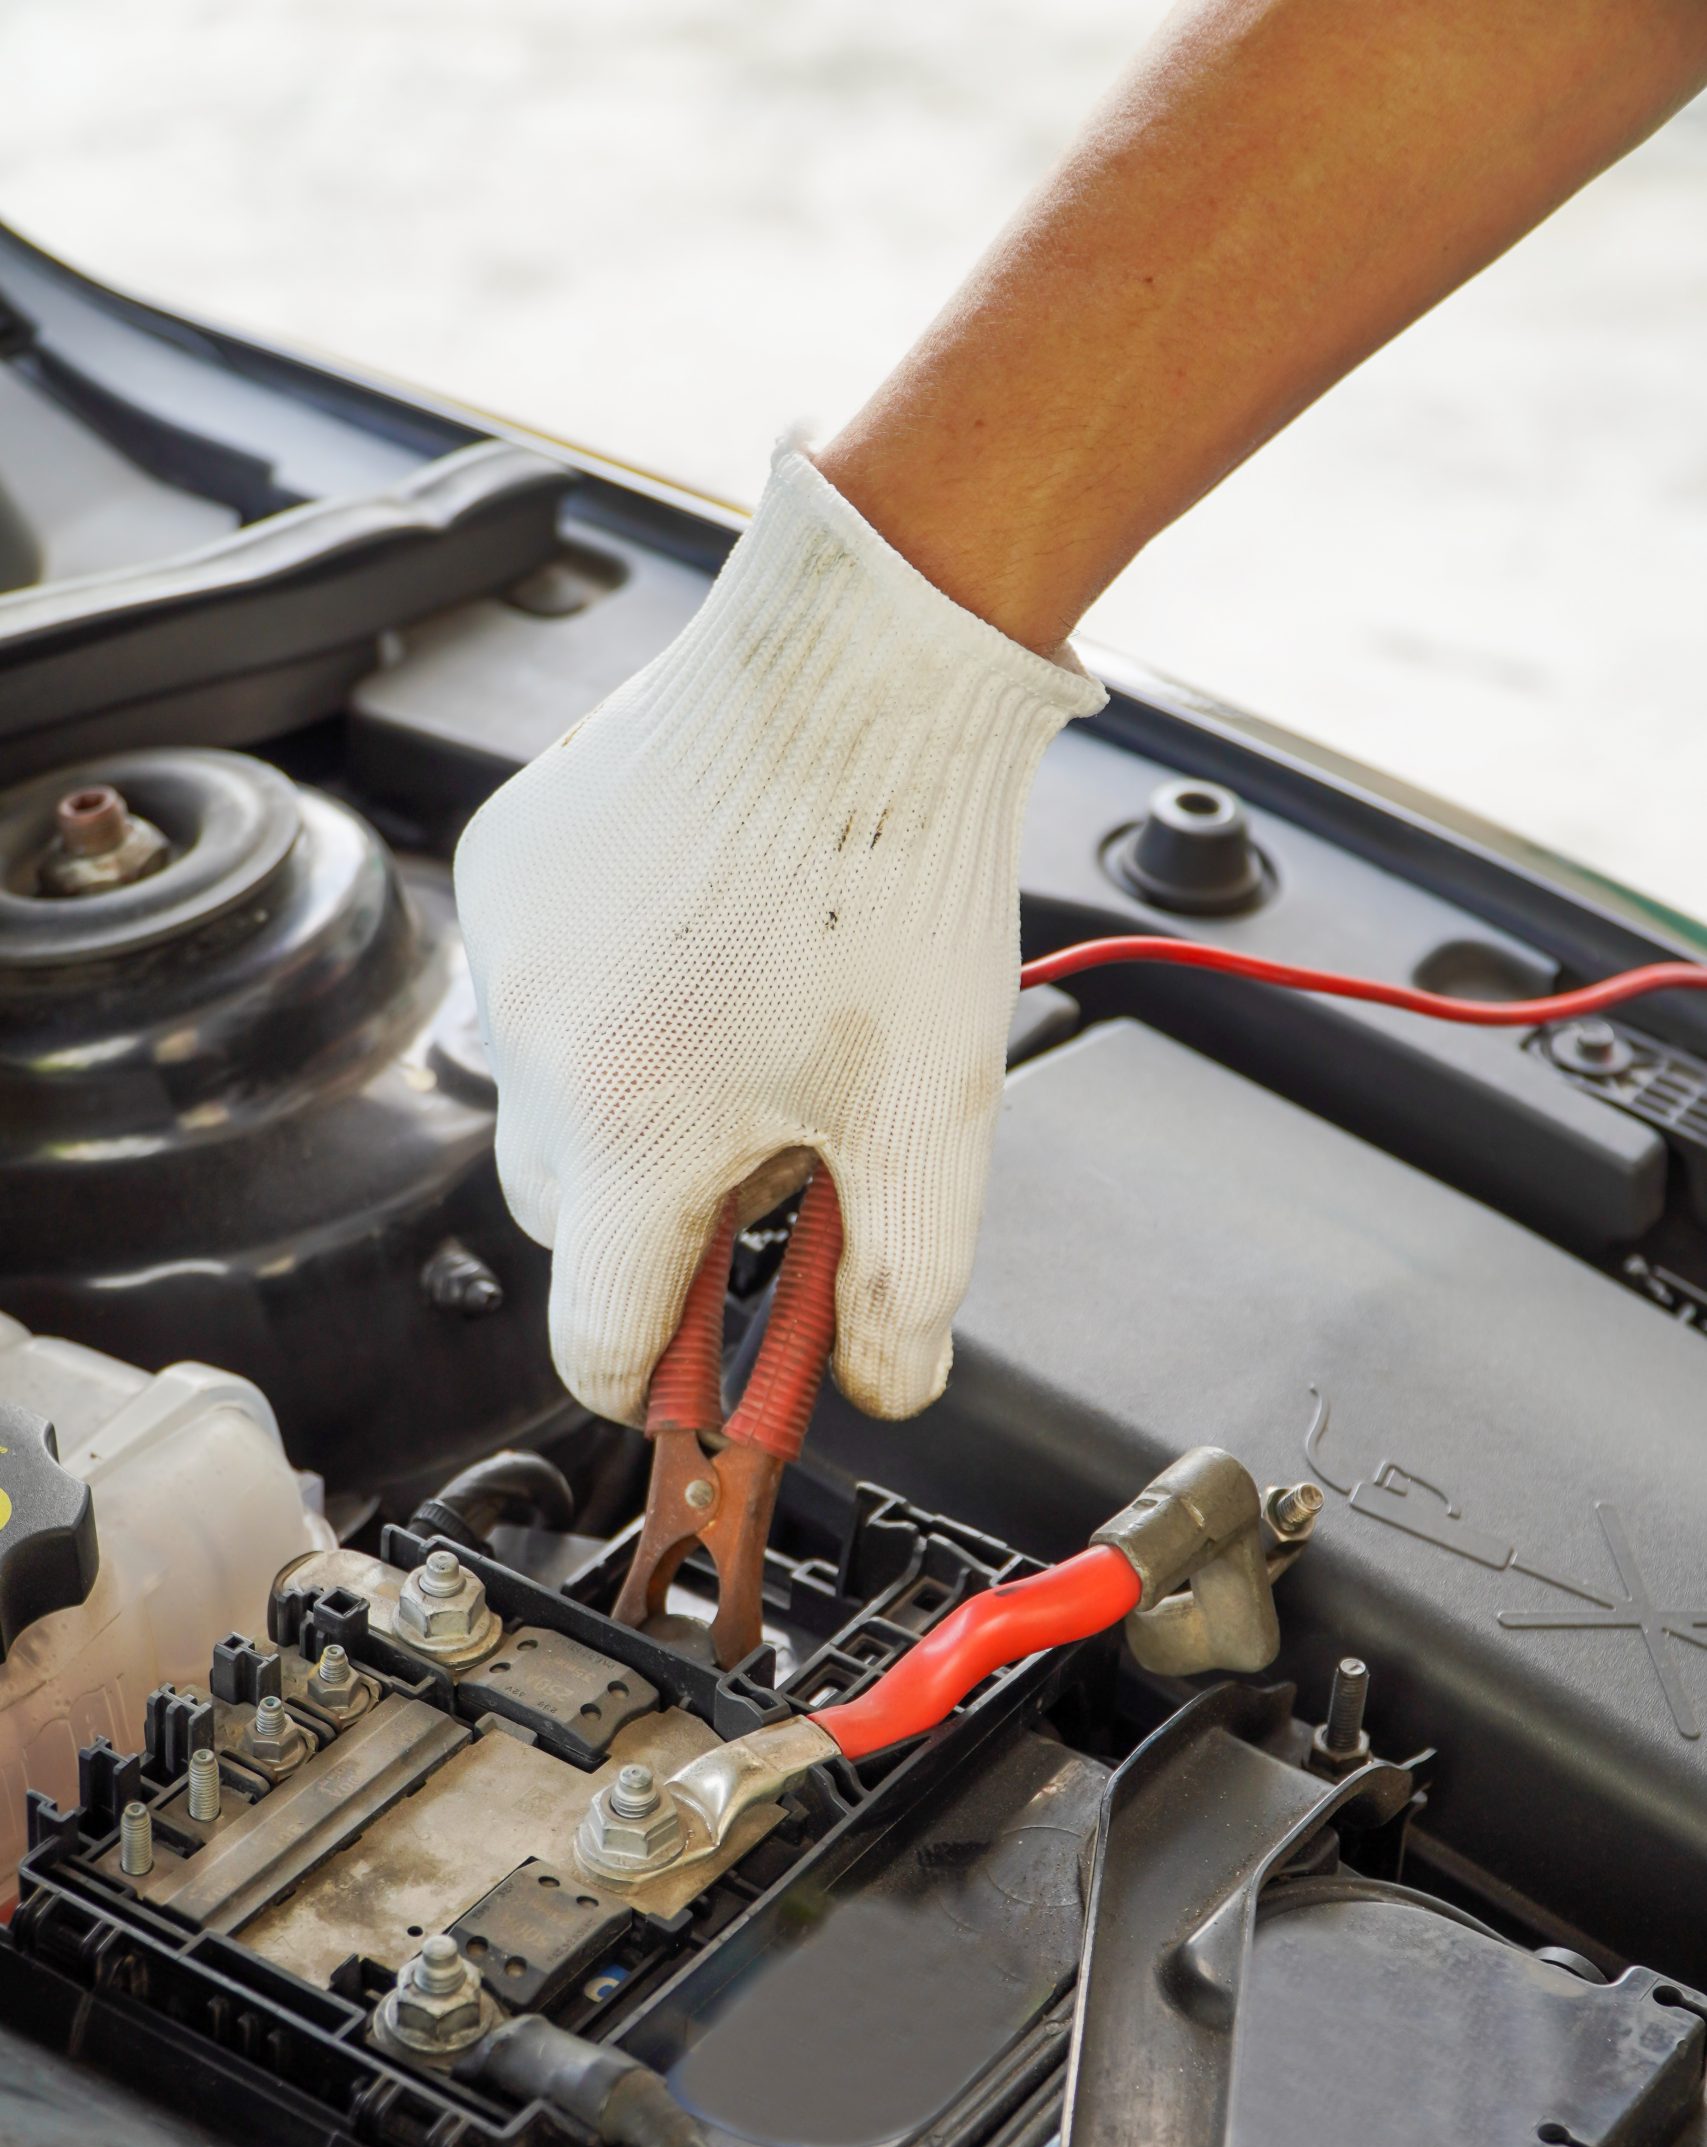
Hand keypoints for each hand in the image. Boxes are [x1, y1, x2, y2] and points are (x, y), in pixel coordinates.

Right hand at [455, 446, 1101, 1426]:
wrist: (864, 659)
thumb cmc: (897, 872)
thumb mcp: (932, 1114)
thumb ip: (908, 1283)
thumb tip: (883, 1384)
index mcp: (633, 1131)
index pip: (597, 1341)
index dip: (660, 1379)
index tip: (705, 1371)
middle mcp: (540, 1048)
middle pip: (575, 1223)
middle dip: (666, 1218)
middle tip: (785, 1151)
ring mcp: (508, 952)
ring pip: (552, 1102)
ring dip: (636, 1106)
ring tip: (755, 1024)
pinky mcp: (504, 868)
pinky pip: (539, 988)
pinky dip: (612, 1000)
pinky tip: (707, 937)